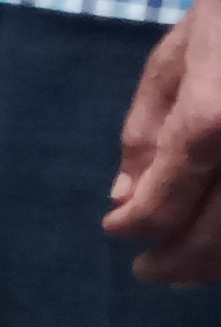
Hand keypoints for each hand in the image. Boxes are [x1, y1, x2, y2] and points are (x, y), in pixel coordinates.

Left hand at [106, 0, 220, 282]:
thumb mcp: (179, 54)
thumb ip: (146, 129)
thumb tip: (123, 196)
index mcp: (213, 120)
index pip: (163, 205)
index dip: (135, 227)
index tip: (116, 230)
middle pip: (217, 240)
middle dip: (178, 263)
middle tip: (151, 271)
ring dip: (218, 263)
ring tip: (189, 264)